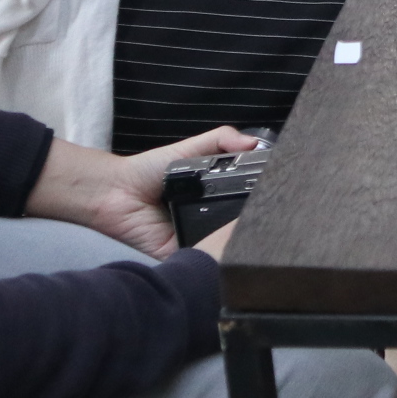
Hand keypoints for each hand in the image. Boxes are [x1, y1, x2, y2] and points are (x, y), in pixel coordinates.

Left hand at [25, 126, 259, 258]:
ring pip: (224, 243)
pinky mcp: (181, 256)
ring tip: (258, 232)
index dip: (261, 196)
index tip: (282, 192)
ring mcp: (196, 239)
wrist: (114, 192)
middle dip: (254, 220)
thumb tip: (255, 143)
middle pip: (238, 224)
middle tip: (275, 214)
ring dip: (236, 239)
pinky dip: (212, 254)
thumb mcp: (190, 148)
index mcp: (213, 195)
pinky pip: (201, 258)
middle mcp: (208, 219)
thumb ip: (221, 139)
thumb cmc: (148, 170)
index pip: (244, 199)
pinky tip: (226, 246)